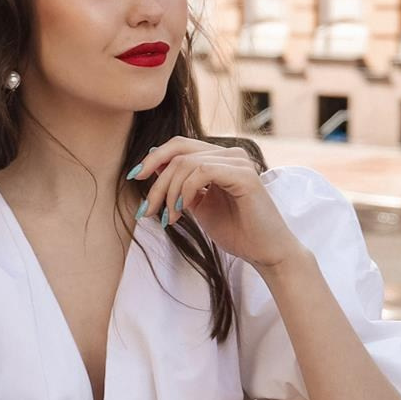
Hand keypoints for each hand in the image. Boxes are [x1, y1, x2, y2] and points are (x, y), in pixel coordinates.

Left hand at [128, 139, 299, 270]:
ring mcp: (239, 162)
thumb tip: (154, 167)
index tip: (135, 178)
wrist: (265, 253)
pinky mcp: (245, 175)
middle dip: (157, 180)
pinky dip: (185, 191)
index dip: (154, 158)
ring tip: (167, 219)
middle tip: (147, 209)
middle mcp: (231, 154)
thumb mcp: (199, 205)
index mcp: (221, 158)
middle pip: (179, 152)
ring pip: (187, 162)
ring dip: (170, 192)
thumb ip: (181, 186)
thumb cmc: (236, 231)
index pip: (180, 146)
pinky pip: (203, 171)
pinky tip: (181, 211)